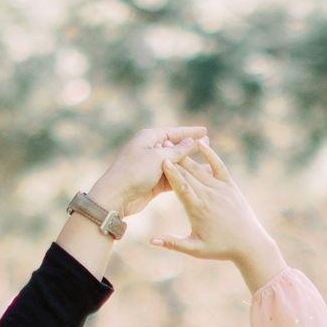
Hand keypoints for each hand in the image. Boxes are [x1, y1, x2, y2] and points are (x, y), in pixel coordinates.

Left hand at [87, 125, 209, 220]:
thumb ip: (178, 151)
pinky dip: (182, 177)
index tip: (205, 131)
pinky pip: (172, 177)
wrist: (117, 196)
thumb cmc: (134, 172)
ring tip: (206, 164)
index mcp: (149, 138)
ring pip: (174, 164)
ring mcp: (152, 167)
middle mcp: (150, 150)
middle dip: (191, 147)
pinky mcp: (153, 182)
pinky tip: (195, 178)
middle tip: (208, 144)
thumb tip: (192, 141)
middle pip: (175, 147)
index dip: (190, 132)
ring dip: (189, 164)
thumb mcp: (159, 158)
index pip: (174, 132)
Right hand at [153, 140, 285, 289]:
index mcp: (198, 209)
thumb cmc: (221, 249)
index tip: (161, 160)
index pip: (182, 187)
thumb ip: (173, 243)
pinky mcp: (230, 186)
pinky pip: (218, 166)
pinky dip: (210, 154)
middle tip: (161, 144)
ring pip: (200, 168)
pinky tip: (200, 142)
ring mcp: (221, 189)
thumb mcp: (195, 249)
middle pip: (188, 174)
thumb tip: (151, 241)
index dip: (171, 173)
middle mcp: (209, 195)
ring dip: (186, 155)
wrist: (249, 244)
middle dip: (175, 159)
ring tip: (173, 142)